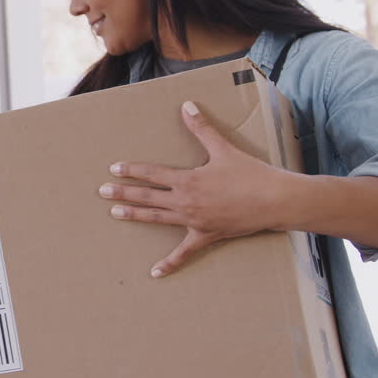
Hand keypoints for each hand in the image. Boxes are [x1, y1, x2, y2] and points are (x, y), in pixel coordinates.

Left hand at [99, 100, 289, 277]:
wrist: (275, 200)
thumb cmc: (250, 174)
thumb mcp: (223, 148)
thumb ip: (201, 128)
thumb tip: (187, 105)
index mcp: (188, 180)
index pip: (152, 173)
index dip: (132, 170)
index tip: (114, 169)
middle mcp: (186, 201)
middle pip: (148, 196)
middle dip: (123, 193)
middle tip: (102, 192)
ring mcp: (194, 221)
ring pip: (157, 218)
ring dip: (135, 216)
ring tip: (115, 213)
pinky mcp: (205, 235)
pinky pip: (184, 252)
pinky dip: (170, 263)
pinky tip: (154, 272)